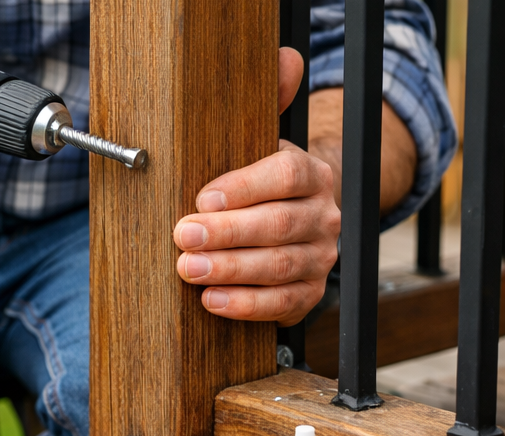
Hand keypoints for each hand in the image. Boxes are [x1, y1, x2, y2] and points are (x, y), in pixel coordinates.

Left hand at [172, 47, 339, 325]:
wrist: (295, 223)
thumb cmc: (263, 183)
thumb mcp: (261, 141)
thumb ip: (268, 101)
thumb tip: (285, 59)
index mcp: (311, 173)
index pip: (286, 175)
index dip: (244, 187)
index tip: (202, 198)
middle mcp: (323, 216)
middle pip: (279, 224)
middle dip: (227, 233)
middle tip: (182, 237)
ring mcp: (320, 258)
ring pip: (281, 266)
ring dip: (231, 270)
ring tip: (189, 270)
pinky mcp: (309, 295)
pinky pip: (282, 305)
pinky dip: (245, 305)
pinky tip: (211, 301)